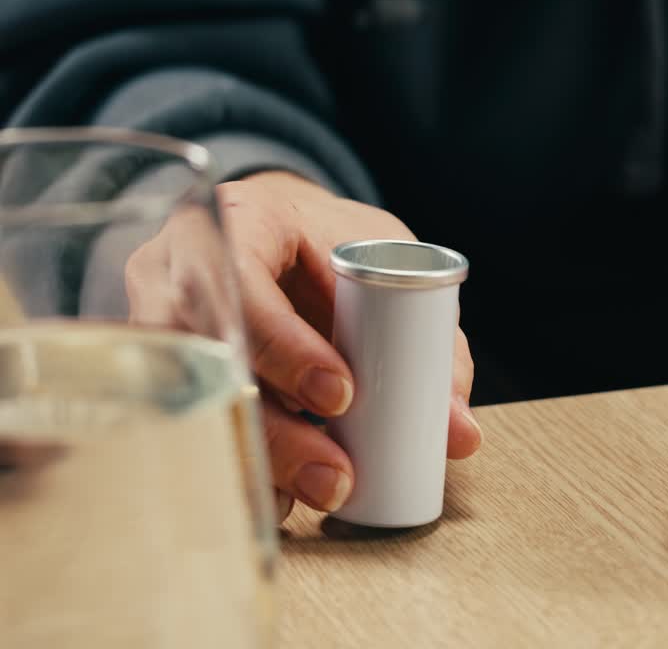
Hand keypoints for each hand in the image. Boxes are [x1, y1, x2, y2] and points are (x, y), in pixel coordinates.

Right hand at [126, 171, 480, 521]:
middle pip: (212, 359)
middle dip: (277, 431)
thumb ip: (427, 338)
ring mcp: (154, 320)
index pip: (243, 282)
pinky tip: (276, 502)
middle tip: (338, 476)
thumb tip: (458, 433)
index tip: (340, 395)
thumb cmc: (331, 245)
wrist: (274, 233)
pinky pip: (187, 427)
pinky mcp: (157, 368)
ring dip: (260, 460)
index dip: (286, 347)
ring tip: (316, 497)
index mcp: (240, 219)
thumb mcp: (384, 265)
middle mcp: (179, 268)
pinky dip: (238, 467)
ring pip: (193, 403)